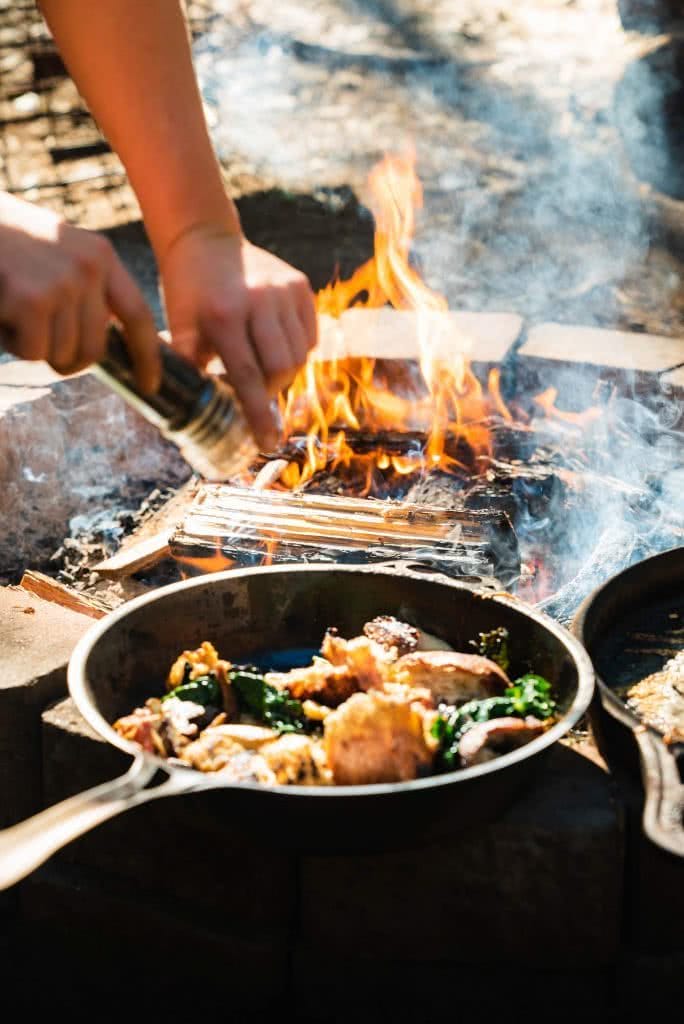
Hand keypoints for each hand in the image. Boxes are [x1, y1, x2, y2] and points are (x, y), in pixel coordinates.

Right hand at [0, 192, 159, 390]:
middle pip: (94, 350)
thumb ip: (85, 290)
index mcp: (101, 255)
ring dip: (30, 346)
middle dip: (64, 360)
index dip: (147, 356)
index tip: (150, 386)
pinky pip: (33, 352)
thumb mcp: (56, 253)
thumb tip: (102, 346)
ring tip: (11, 308)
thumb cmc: (3, 242)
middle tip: (33, 340)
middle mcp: (90, 267)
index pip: (137, 314)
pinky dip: (11, 343)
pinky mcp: (33, 300)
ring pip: (60, 354)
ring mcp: (64, 283)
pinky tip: (0, 309)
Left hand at [158, 226, 316, 451]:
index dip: (257, 413)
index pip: (246, 375)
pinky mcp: (300, 284)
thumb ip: (189, 369)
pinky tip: (273, 343)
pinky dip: (296, 349)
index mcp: (224, 314)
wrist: (204, 238)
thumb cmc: (187, 292)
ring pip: (300, 355)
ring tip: (262, 367)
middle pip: (281, 368)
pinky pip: (310, 335)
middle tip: (253, 391)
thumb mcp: (179, 328)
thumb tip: (190, 415)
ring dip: (283, 372)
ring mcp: (284, 290)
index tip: (266, 442)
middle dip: (270, 389)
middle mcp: (260, 300)